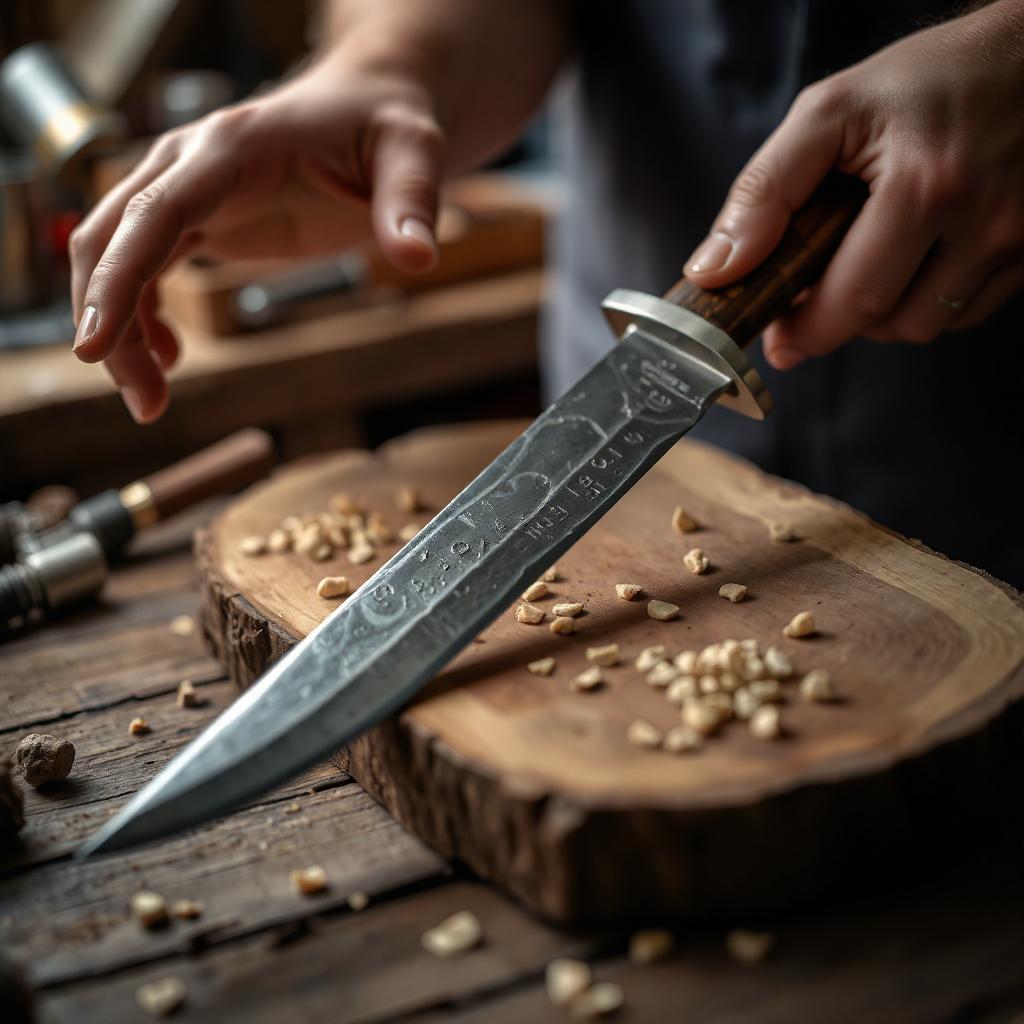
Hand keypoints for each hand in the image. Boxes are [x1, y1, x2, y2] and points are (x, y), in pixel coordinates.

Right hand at [70, 55, 445, 421]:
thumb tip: (418, 257)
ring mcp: (189, 188)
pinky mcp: (200, 215)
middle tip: (143, 402)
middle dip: (110, 321)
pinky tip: (169, 357)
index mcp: (235, 147)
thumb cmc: (388, 126)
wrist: (369, 109)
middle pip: (114, 237)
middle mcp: (193, 162)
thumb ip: (411, 202)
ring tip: (151, 398)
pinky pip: (144, 265)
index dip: (119, 277)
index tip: (93, 345)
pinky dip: (142, 315)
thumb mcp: (414, 152)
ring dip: (121, 328)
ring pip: (117, 254)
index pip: (157, 211)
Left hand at [683, 0, 1023, 369]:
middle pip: (890, 323)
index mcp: (924, 186)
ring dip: (884, 313)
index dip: (807, 332)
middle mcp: (983, 220)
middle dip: (838, 324)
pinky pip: (969, 310)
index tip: (779, 339)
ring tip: (864, 266)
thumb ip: (765, 191)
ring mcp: (1017, 239)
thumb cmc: (931, 78)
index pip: (853, 299)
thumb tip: (716, 269)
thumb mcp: (831, 112)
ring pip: (929, 324)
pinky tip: (911, 262)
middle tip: (807, 305)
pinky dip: (928, 300)